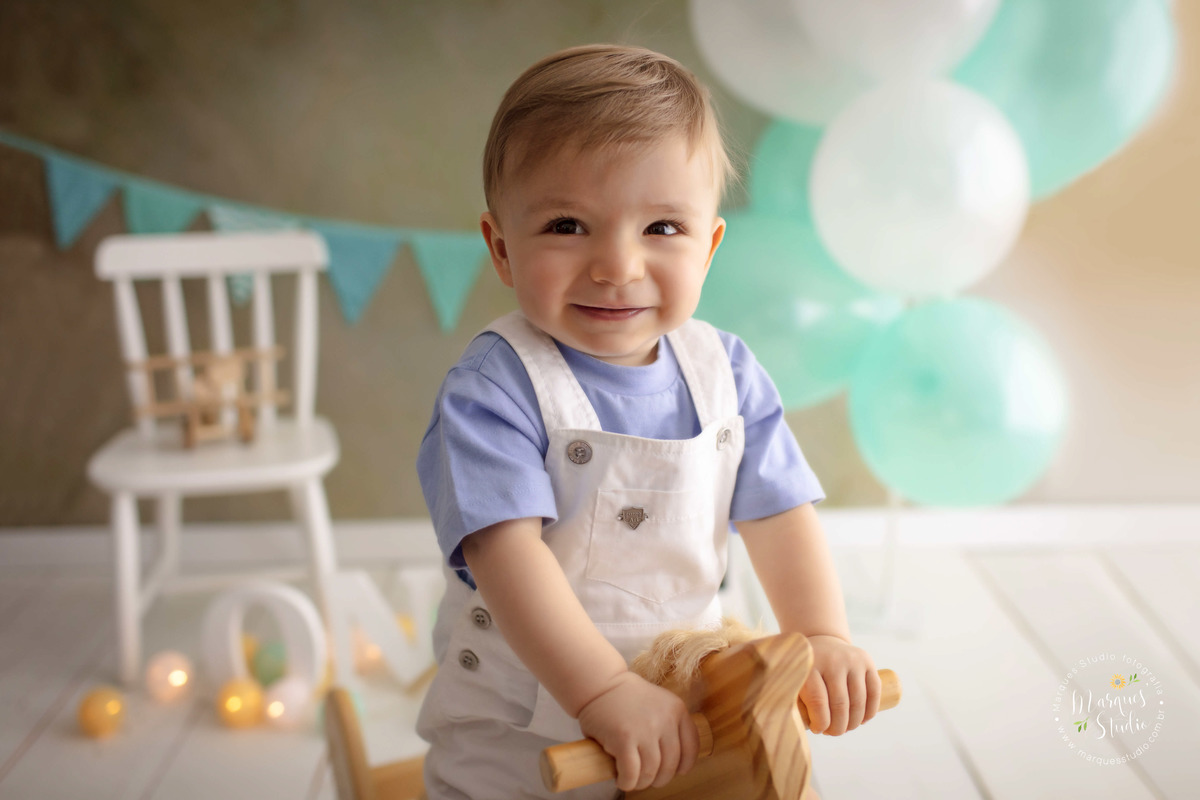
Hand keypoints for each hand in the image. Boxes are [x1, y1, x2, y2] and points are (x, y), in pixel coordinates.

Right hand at [576, 671, 698, 790]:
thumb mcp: (659, 703)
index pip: (691, 746)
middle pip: (670, 764)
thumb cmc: (626, 698)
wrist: (599, 684)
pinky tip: (622, 780)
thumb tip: (676, 761)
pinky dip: (628, 782)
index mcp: (676, 709)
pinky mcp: (624, 739)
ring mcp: (645, 730)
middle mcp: (665, 719)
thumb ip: (670, 724)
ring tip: (633, 780)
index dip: (684, 765)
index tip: (676, 771)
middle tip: (648, 778)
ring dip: (642, 782)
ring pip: (651, 772)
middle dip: (660, 778)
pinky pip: (632, 773)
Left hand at [799, 635, 880, 735]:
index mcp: (809, 665)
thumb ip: (789, 699)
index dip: (821, 723)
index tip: (818, 730)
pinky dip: (870, 711)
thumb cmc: (805, 669)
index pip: (818, 702)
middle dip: (838, 727)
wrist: (823, 642)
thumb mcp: (793, 678)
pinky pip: (874, 691)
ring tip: (845, 728)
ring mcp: (851, 659)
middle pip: (840, 704)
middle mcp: (832, 660)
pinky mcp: (866, 661)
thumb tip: (791, 729)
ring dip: (853, 723)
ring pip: (858, 701)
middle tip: (833, 732)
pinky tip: (862, 721)